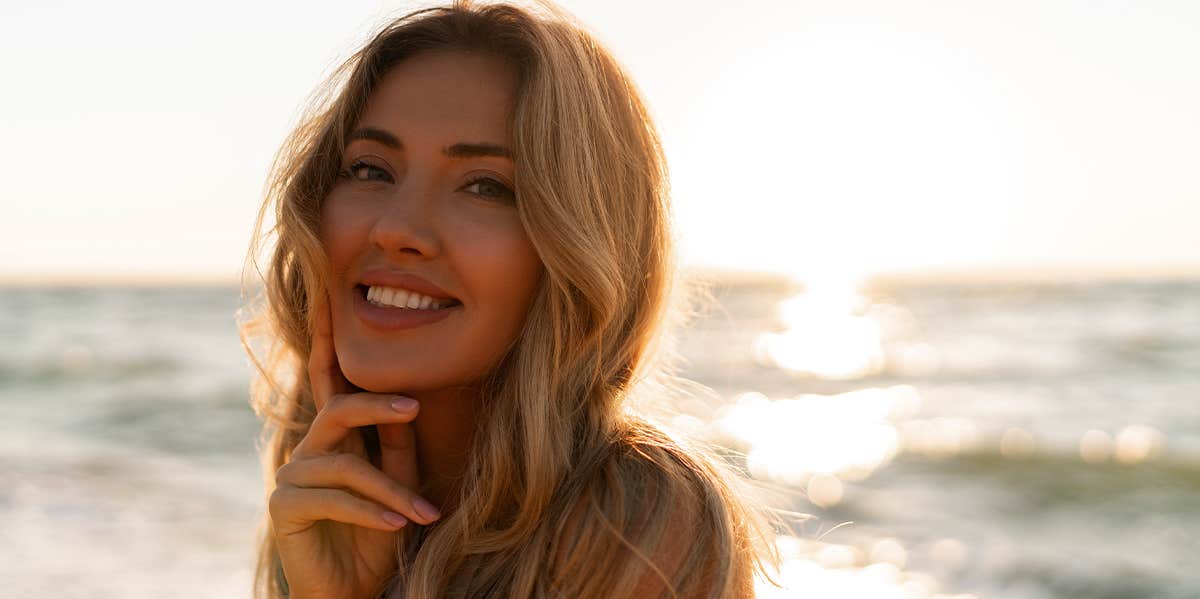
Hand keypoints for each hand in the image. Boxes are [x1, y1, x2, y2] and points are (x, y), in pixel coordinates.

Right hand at [268, 293, 440, 598]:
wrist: (355, 589)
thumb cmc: (379, 536)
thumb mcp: (398, 485)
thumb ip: (396, 446)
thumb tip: (404, 401)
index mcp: (336, 438)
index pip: (328, 381)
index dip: (324, 340)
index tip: (329, 296)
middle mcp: (310, 449)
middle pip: (337, 408)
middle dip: (375, 405)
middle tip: (413, 405)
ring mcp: (292, 477)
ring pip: (345, 464)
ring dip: (390, 489)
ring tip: (422, 514)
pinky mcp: (285, 507)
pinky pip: (335, 498)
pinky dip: (372, 510)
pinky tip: (397, 524)